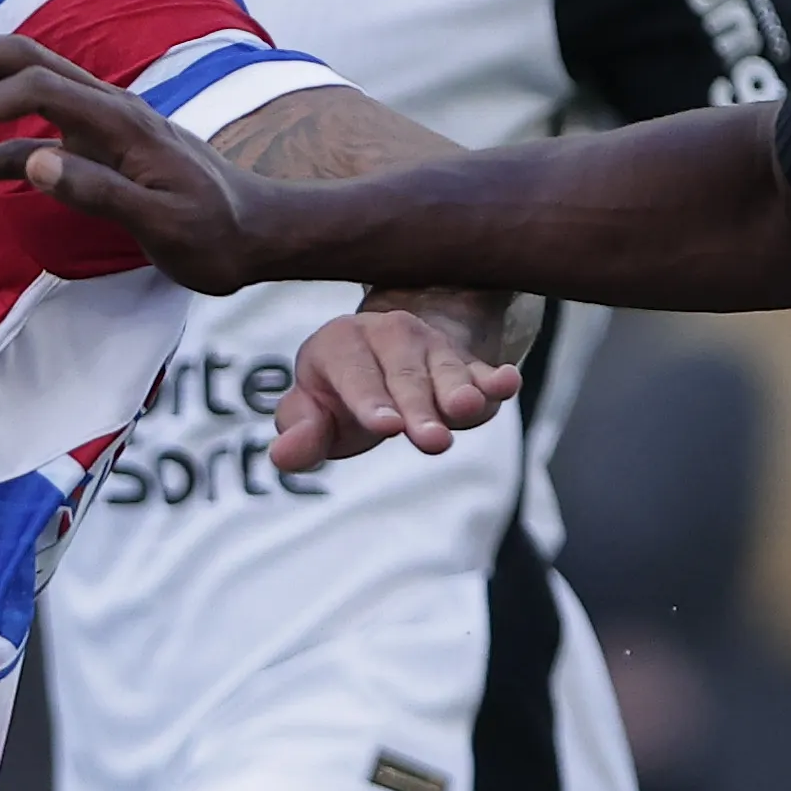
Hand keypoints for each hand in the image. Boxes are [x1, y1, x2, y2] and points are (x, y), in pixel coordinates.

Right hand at [0, 33, 272, 288]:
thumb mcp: (162, 224)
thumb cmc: (216, 234)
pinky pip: (27, 135)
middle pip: (18, 57)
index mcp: (119, 118)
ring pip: (19, 82)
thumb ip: (98, 191)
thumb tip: (32, 163)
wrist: (261, 232)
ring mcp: (96, 124)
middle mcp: (104, 106)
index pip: (34, 86)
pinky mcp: (92, 149)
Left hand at [274, 300, 519, 465]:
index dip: (369, 400)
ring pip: (446, 370)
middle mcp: (388, 334)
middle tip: (432, 442)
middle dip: (419, 408)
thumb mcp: (311, 412)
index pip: (355, 374)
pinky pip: (481, 369)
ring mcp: (431, 345)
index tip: (387, 426)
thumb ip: (299, 433)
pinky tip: (507, 383)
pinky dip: (494, 378)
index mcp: (340, 343)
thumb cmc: (338, 394)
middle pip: (405, 375)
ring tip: (468, 410)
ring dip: (459, 392)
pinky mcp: (466, 361)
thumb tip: (283, 456)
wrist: (383, 358)